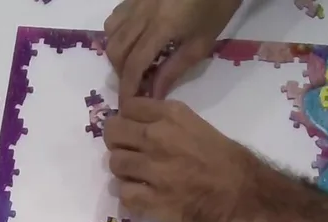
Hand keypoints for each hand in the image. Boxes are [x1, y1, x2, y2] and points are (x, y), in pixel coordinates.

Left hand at [103, 97, 267, 221]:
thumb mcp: (196, 125)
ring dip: (124, 170)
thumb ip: (166, 122)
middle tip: (129, 152)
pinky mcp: (153, 201)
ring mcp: (154, 170)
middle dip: (117, 142)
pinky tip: (143, 195)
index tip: (133, 129)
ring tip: (138, 177)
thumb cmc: (227, 160)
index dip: (127, 119)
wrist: (244, 195)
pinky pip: (123, 193)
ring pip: (115, 163)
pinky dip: (130, 195)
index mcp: (171, 116)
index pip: (127, 106)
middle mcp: (158, 138)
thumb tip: (138, 126)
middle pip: (113, 132)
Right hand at [104, 0, 242, 97]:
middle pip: (116, 49)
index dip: (128, 87)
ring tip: (133, 64)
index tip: (127, 105)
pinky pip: (116, 16)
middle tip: (135, 86)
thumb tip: (154, 93)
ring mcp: (136, 0)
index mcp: (161, 27)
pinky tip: (133, 41)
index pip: (135, 64)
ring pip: (111, 32)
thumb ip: (174, 69)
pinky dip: (118, 33)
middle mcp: (141, 13)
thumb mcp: (200, 44)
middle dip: (121, 73)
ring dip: (117, 53)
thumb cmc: (216, 8)